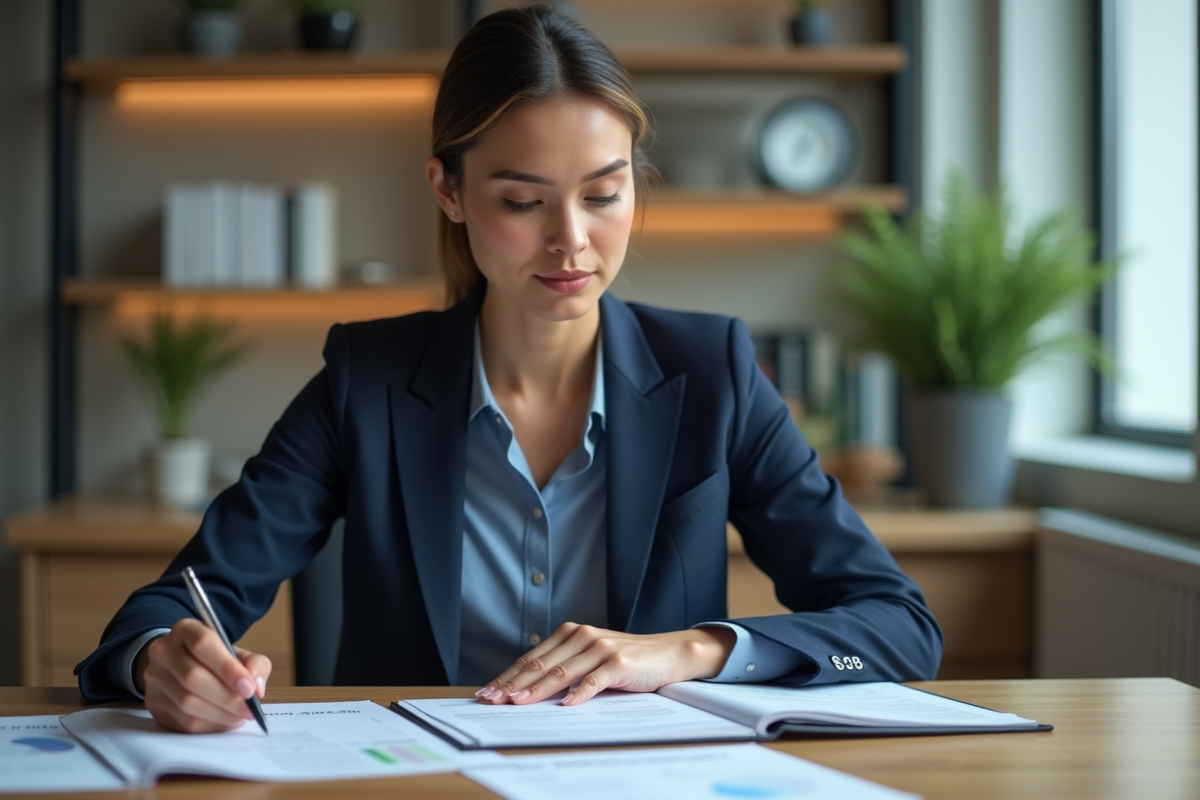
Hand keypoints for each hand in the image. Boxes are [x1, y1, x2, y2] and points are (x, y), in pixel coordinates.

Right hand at [134, 618, 271, 732]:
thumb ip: (254, 664)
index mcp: (186, 630)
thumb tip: (256, 688)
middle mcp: (163, 651)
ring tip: (239, 716)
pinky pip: (181, 721)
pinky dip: (208, 725)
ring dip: (219, 715)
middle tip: (249, 710)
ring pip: (186, 702)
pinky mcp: (153, 702)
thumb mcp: (237, 652)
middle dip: (227, 698)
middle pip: (193, 677)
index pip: (203, 645)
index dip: (228, 668)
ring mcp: (154, 678)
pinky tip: (224, 721)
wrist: (179, 665)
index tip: (249, 688)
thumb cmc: (214, 659)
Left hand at [476, 623, 735, 705]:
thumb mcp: (590, 659)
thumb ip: (564, 668)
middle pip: (540, 664)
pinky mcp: (618, 663)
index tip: (487, 692)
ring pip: (561, 672)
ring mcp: (600, 648)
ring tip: (517, 703)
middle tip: (491, 700)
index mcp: (571, 633)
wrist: (667, 653)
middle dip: (512, 684)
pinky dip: (578, 693)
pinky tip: (565, 705)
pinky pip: (593, 680)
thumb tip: (525, 691)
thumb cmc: (626, 660)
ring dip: (536, 690)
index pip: (531, 658)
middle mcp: (583, 636)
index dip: (507, 676)